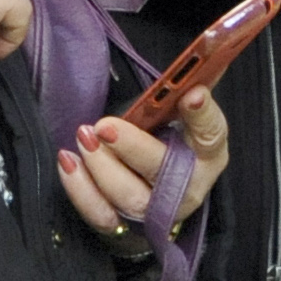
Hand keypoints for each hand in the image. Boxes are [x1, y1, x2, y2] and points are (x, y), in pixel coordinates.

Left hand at [57, 87, 227, 237]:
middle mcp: (186, 187)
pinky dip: (81, 190)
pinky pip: (101, 215)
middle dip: (133, 147)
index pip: (211, 132)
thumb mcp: (179, 113)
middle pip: (162, 170)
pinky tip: (69, 161)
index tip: (192, 92)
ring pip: (129, 196)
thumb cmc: (168, 139)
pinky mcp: (125, 226)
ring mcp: (155, 210)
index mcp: (207, 151)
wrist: (156, 190)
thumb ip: (180, 89)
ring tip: (84, 136)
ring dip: (102, 166)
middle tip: (105, 125)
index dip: (202, 113)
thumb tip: (199, 53)